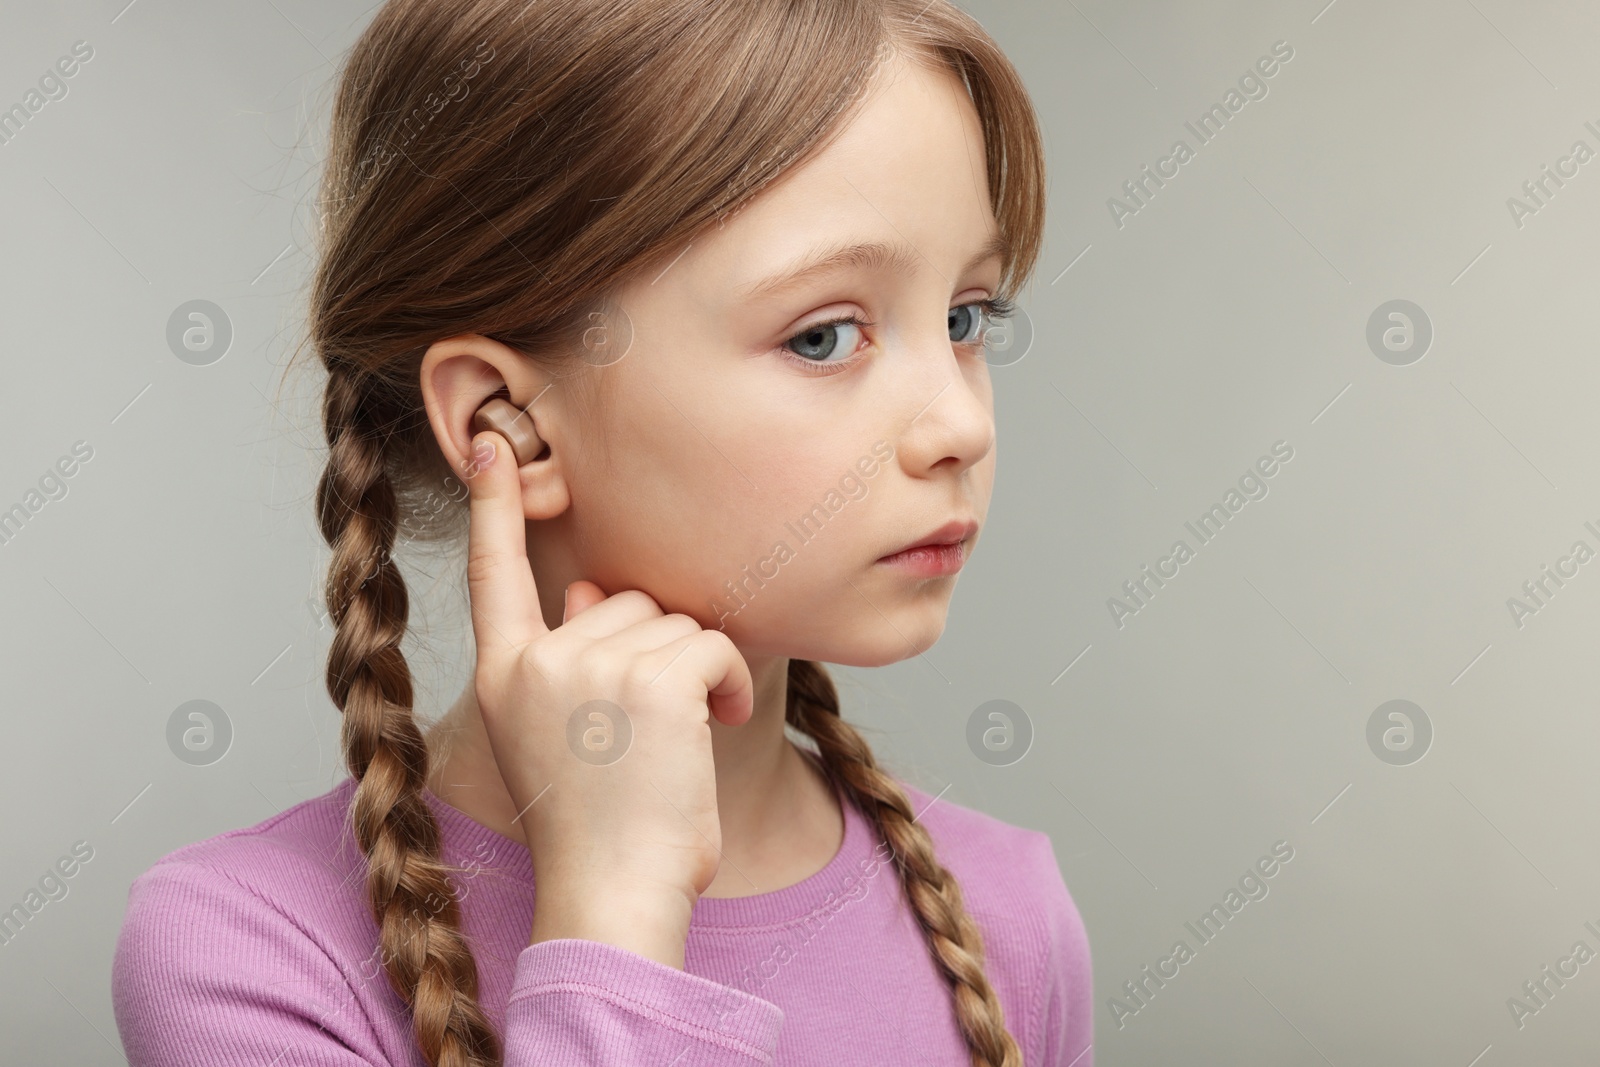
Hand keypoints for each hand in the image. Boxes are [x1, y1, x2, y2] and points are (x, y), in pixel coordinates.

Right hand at [461, 430, 753, 966]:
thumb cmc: (599, 830)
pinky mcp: (650, 678)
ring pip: (673, 622)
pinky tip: (718, 727)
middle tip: (659, 730)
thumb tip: (587, 589)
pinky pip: (711, 643)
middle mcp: (536, 660)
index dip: (495, 506)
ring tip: (682, 742)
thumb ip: (568, 657)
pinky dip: (729, 683)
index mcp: (504, 675)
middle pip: (625, 601)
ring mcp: (588, 666)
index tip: (494, 444)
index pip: (492, 572)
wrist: (614, 896)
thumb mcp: (561, 738)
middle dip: (659, 654)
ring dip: (698, 673)